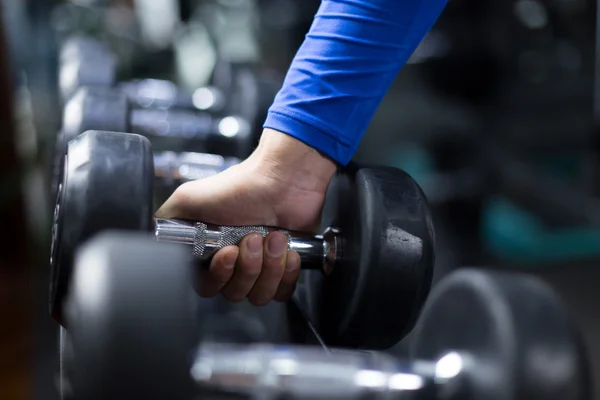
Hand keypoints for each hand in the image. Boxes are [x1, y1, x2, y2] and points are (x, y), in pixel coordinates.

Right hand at [156, 129, 336, 304]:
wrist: (282, 179)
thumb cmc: (240, 187)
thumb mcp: (188, 199)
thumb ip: (163, 222)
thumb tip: (144, 237)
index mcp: (209, 253)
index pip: (206, 286)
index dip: (219, 274)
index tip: (228, 252)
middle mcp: (233, 263)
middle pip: (234, 293)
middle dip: (247, 266)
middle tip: (253, 238)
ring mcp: (260, 267)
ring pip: (259, 295)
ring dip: (268, 266)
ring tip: (273, 237)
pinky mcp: (284, 268)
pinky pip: (282, 292)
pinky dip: (286, 272)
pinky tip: (287, 250)